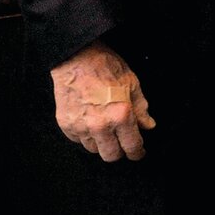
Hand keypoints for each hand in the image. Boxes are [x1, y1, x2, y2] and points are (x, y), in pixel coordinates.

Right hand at [50, 42, 155, 161]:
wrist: (76, 58)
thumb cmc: (105, 67)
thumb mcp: (132, 84)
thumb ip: (141, 109)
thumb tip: (148, 125)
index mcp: (121, 115)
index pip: (132, 146)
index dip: (137, 152)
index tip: (138, 152)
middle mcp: (100, 125)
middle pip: (111, 155)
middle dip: (119, 152)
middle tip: (122, 142)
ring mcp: (81, 127)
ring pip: (94, 149)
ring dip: (102, 143)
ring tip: (105, 127)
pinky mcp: (67, 125)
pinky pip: (78, 140)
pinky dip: (86, 135)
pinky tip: (90, 121)